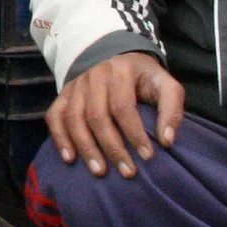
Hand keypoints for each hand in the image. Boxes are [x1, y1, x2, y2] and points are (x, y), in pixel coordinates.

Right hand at [47, 52, 185, 177]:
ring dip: (86, 148)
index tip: (148, 156)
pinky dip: (60, 138)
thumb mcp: (164, 83)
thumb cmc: (142, 76)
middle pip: (97, 116)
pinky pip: (55, 117)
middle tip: (127, 172)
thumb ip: (171, 108)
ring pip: (74, 119)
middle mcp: (94, 76)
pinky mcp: (63, 94)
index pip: (124, 106)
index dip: (135, 133)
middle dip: (112, 147)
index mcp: (121, 71)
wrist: (113, 54)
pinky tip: (70, 159)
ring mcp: (76, 85)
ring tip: (100, 171)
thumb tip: (167, 141)